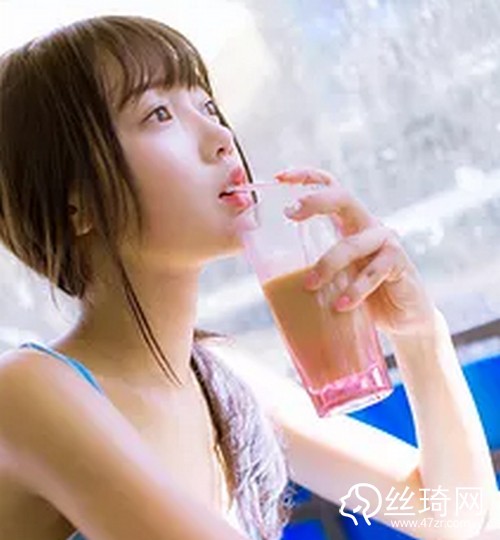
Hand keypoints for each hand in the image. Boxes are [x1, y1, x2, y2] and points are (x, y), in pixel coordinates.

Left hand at [275, 168, 436, 336]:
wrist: (403, 317)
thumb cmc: (362, 293)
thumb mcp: (335, 277)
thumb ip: (314, 268)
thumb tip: (268, 277)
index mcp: (348, 223)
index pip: (330, 188)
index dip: (306, 177)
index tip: (279, 177)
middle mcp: (367, 225)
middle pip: (342, 199)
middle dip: (314, 201)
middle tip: (289, 213)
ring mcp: (385, 241)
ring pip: (352, 243)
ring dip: (327, 264)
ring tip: (309, 285)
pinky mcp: (399, 262)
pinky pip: (373, 272)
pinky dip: (355, 290)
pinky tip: (340, 305)